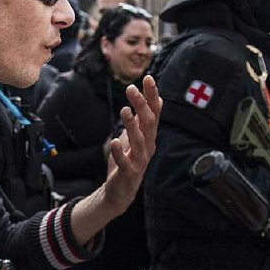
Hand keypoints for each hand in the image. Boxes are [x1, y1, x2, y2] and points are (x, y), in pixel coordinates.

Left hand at [103, 74, 161, 214]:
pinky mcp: (128, 173)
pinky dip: (120, 152)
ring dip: (132, 125)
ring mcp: (139, 160)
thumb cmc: (128, 161)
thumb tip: (155, 98)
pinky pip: (125, 161)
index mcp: (149, 136)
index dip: (152, 96)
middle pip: (149, 123)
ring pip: (139, 141)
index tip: (148, 78)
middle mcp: (148, 146)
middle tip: (131, 89)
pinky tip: (114, 141)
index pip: (155, 112)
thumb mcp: (136, 136)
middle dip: (142, 105)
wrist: (121, 191)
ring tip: (124, 110)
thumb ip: (143, 119)